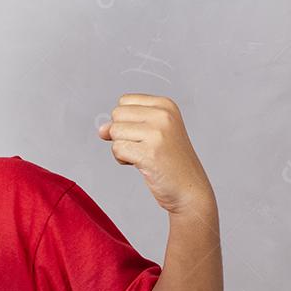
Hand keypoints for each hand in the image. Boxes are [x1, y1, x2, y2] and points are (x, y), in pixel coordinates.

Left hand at [97, 93, 213, 214]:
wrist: (189, 188)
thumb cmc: (169, 161)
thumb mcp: (151, 133)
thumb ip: (124, 124)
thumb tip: (102, 129)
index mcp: (165, 105)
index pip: (124, 101)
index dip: (125, 121)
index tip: (144, 134)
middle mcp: (163, 115)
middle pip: (117, 115)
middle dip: (122, 134)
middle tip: (143, 147)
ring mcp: (157, 133)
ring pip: (114, 132)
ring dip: (122, 148)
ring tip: (143, 156)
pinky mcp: (149, 153)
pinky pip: (117, 149)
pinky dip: (123, 160)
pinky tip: (141, 164)